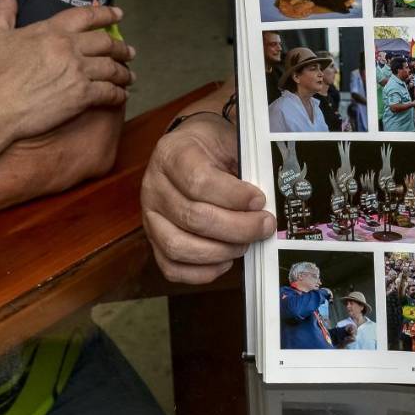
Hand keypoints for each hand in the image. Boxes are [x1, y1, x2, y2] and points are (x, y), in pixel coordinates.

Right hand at [0, 0, 131, 138]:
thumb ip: (3, 12)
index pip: (87, 16)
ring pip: (111, 68)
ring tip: (129, 75)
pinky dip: (118, 94)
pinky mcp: (81, 96)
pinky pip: (109, 93)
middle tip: (129, 51)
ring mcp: (78, 72)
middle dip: (121, 47)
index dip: (106, 14)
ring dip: (124, 72)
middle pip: (106, 43)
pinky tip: (121, 96)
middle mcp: (69, 48)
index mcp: (52, 30)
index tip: (119, 14)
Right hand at [141, 116, 273, 283]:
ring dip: (221, 251)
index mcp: (171, 154)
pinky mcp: (153, 241)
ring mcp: (149, 217)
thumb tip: (266, 204)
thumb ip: (244, 169)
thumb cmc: (212, 148)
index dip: (233, 197)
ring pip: (179, 246)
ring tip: (245, 243)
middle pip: (193, 218)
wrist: (190, 149)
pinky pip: (172, 268)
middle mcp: (153, 186)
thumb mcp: (228, 142)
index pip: (198, 182)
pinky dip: (203, 271)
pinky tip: (226, 259)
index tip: (260, 201)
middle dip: (237, 228)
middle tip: (264, 226)